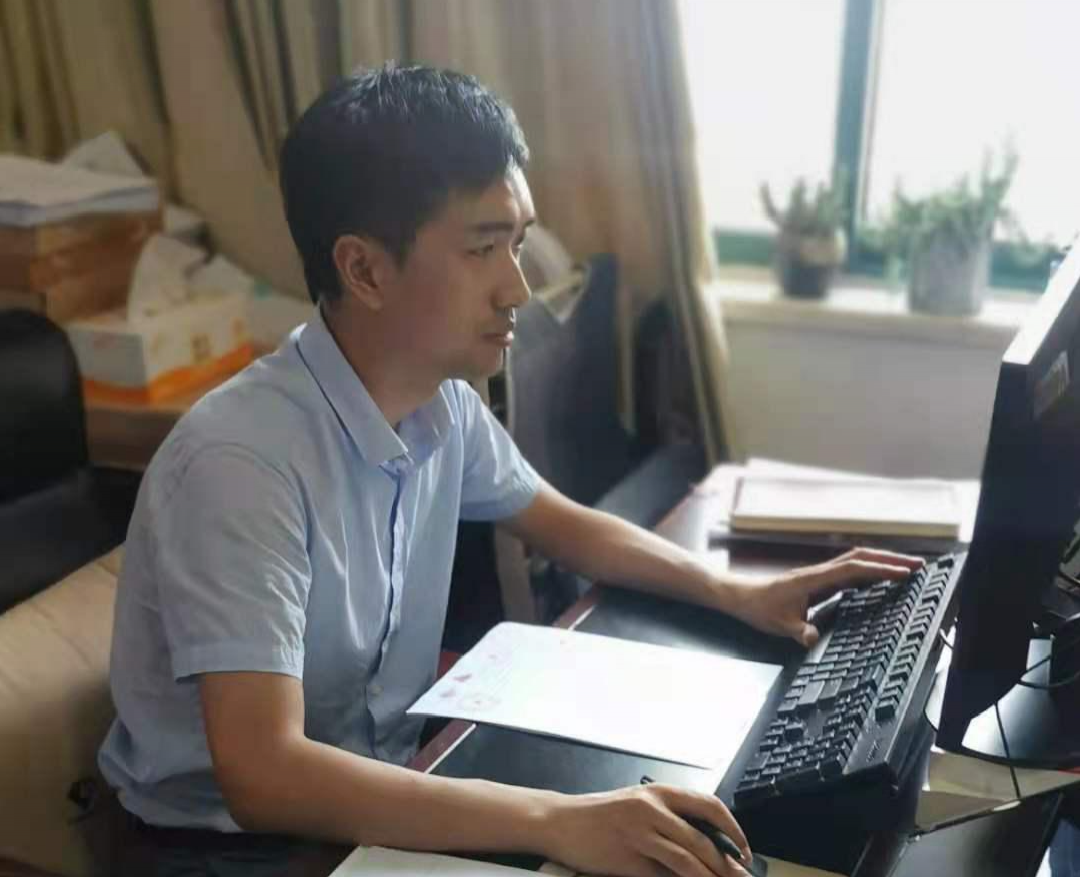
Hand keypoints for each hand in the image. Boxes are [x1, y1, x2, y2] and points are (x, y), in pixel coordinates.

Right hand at [539, 782, 751, 876]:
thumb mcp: (637, 807)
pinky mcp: (628, 859)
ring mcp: (639, 833)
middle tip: (742, 876)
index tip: (744, 849)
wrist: (561, 822)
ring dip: (711, 876)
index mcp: (658, 792)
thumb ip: (669, 820)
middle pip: (703, 838)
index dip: (733, 828)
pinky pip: (664, 875)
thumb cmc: (600, 816)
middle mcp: (651, 808)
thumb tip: (706, 846)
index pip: (708, 805)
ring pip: (688, 858)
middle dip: (728, 863)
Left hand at [724, 547, 923, 647]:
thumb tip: (812, 640)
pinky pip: (849, 572)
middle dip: (890, 559)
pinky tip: (879, 580)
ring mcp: (819, 575)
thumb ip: (797, 632)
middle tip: (919, 565)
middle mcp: (820, 573)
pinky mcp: (818, 581)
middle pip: (860, 558)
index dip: (880, 570)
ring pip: (855, 562)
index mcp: (814, 579)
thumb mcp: (779, 625)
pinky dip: (868, 572)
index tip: (905, 573)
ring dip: (881, 562)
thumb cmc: (759, 608)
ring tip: (907, 569)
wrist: (740, 596)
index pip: (854, 569)